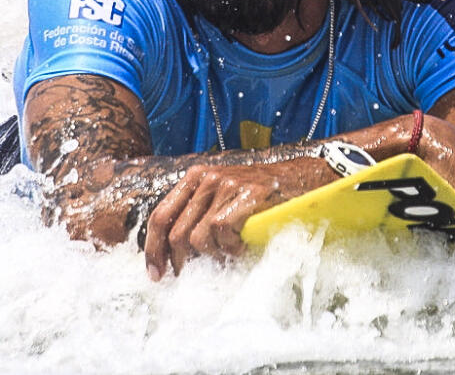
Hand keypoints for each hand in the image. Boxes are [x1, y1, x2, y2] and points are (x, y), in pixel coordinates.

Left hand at [143, 159, 326, 278]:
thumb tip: (174, 252)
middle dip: (180, 261)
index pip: (160, 216)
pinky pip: (222, 232)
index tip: (155, 273)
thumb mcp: (222, 196)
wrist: (301, 179)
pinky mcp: (246, 194)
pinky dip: (232, 247)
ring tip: (230, 252)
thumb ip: (198, 215)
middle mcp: (206, 178)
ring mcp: (225, 184)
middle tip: (190, 276)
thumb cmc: (259, 196)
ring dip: (213, 254)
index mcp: (194, 178)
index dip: (153, 248)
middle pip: (175, 232)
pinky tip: (244, 244)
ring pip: (198, 237)